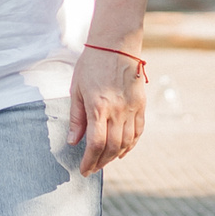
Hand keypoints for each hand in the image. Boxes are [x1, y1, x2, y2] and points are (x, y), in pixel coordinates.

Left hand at [68, 46, 146, 174]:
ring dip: (115, 156)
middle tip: (92, 169)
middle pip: (112, 148)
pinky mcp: (140, 105)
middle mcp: (117, 111)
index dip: (89, 161)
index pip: (95, 144)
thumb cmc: (91, 65)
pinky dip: (131, 145)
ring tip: (104, 161)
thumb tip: (73, 141)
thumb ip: (76, 118)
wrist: (116, 45)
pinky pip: (138, 131)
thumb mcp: (76, 90)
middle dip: (101, 163)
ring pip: (126, 142)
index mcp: (98, 107)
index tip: (83, 170)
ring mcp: (131, 109)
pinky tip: (122, 151)